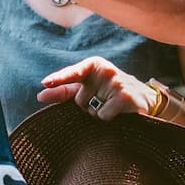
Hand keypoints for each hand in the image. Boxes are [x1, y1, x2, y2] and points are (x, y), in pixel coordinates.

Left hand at [38, 56, 155, 120]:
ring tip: (112, 106)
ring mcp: (116, 83)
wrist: (145, 99)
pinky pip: (103, 116)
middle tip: (103, 101)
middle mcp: (105, 71)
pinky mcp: (125, 97)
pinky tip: (119, 113)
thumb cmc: (110, 93)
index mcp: (94, 65)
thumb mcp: (88, 88)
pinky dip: (108, 119)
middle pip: (79, 100)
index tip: (45, 83)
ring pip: (90, 110)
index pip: (74, 72)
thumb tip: (40, 95)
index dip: (59, 78)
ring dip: (97, 114)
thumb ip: (64, 91)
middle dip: (86, 107)